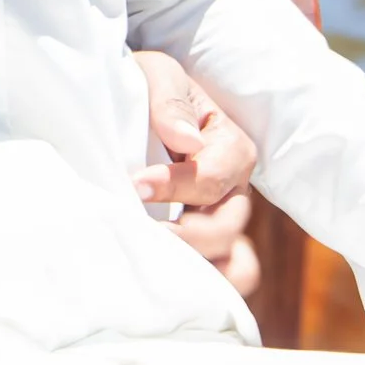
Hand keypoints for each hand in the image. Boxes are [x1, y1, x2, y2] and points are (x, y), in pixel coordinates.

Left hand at [133, 49, 259, 291]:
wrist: (131, 102)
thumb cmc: (149, 88)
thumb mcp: (159, 76)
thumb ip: (170, 103)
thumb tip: (186, 142)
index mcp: (231, 149)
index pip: (212, 180)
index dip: (174, 187)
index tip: (134, 186)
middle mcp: (233, 192)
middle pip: (224, 231)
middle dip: (183, 237)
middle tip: (138, 231)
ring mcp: (220, 223)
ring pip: (231, 266)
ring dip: (194, 270)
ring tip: (148, 262)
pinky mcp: (202, 246)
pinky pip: (220, 280)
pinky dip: (199, 287)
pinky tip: (158, 280)